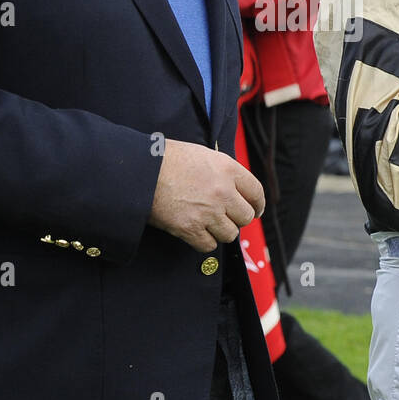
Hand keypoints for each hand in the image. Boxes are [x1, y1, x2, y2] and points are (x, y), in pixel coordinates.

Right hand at [148, 138, 264, 253]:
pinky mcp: (190, 229)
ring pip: (230, 234)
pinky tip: (197, 232)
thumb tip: (232, 185)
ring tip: (209, 223)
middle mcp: (222, 192)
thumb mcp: (202, 154)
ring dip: (222, 231)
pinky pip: (209, 245)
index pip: (256, 192)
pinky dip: (204, 242)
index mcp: (228, 169)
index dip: (258, 204)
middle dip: (238, 218)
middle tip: (228, 217)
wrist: (140, 170)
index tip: (256, 209)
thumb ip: (222, 170)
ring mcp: (208, 212)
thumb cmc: (166, 158)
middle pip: (246, 216)